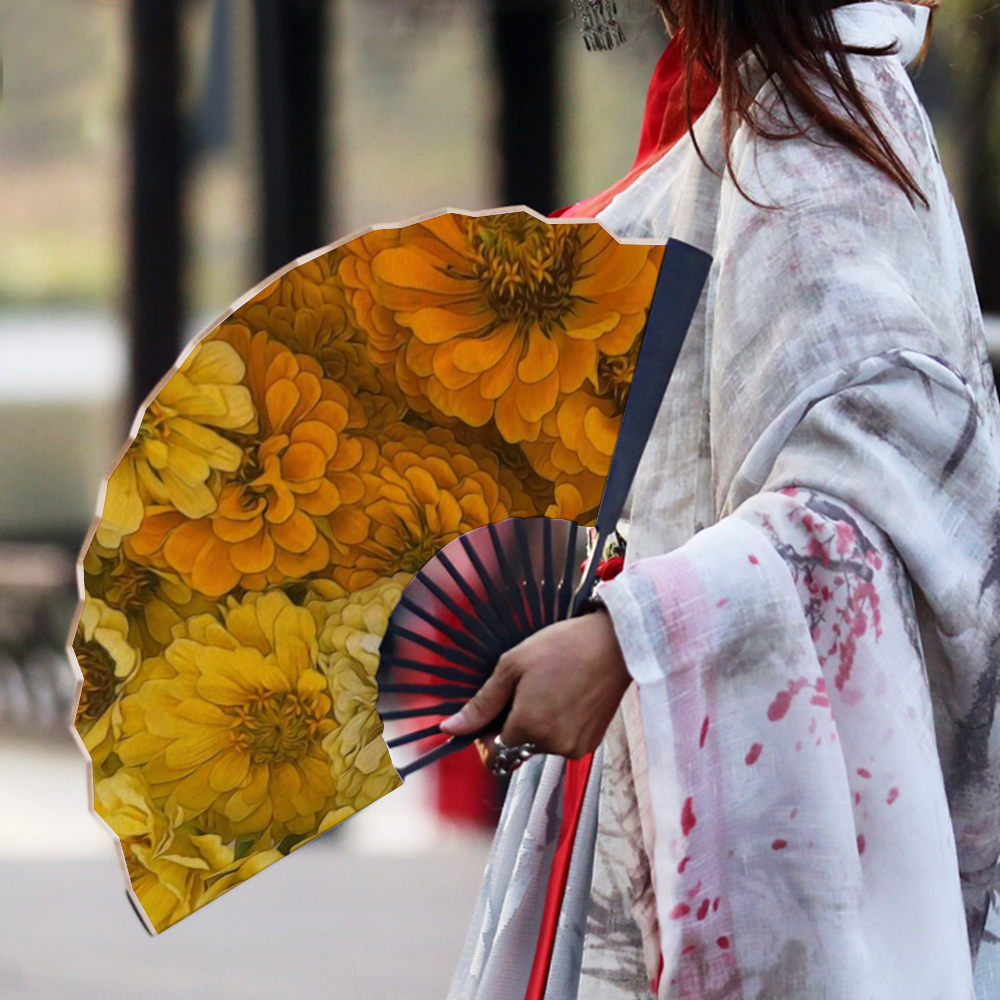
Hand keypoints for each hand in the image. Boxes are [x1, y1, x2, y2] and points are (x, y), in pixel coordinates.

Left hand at [438, 609, 631, 765]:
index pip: (492, 752)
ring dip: (535, 725)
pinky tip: (566, 697)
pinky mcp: (590, 744)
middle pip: (515, 748)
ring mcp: (574, 748)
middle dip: (512, 725)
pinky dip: (557, 726)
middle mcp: (552, 746)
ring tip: (549, 688)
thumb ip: (482, 703)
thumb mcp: (513, 666)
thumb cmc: (563, 647)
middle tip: (524, 689)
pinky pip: (560, 742)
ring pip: (537, 746)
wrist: (616, 644)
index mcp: (529, 727)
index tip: (493, 711)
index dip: (485, 734)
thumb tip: (450, 728)